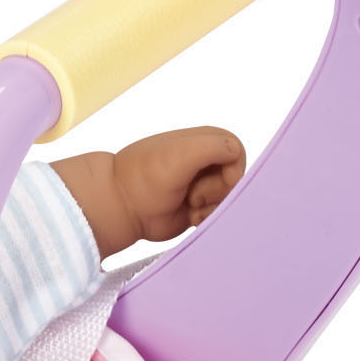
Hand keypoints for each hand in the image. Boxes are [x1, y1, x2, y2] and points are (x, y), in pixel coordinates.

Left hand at [115, 127, 245, 241]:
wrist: (122, 206)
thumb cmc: (148, 176)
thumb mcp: (185, 152)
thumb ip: (218, 146)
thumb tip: (236, 162)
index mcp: (204, 141)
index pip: (237, 152)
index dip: (233, 169)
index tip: (220, 179)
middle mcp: (204, 163)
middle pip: (235, 179)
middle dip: (218, 191)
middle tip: (192, 194)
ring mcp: (201, 187)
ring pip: (227, 199)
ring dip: (210, 206)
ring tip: (188, 204)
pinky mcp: (196, 208)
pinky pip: (216, 215)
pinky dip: (205, 218)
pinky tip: (188, 217)